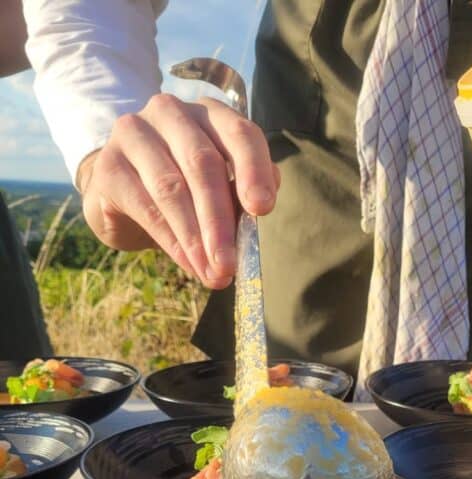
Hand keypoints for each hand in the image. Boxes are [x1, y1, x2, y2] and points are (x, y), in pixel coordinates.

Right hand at [78, 94, 279, 287]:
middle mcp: (170, 113)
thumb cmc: (182, 190)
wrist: (120, 194)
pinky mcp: (108, 165)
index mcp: (208, 114)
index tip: (263, 209)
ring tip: (213, 273)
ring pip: (171, 187)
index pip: (239, 133)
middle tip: (230, 263)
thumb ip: (240, 198)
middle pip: (203, 163)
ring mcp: (133, 133)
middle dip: (220, 220)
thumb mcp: (218, 191)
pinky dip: (171, 240)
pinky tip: (188, 264)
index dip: (254, 170)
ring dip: (196, 238)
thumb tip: (257, 213)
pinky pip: (145, 206)